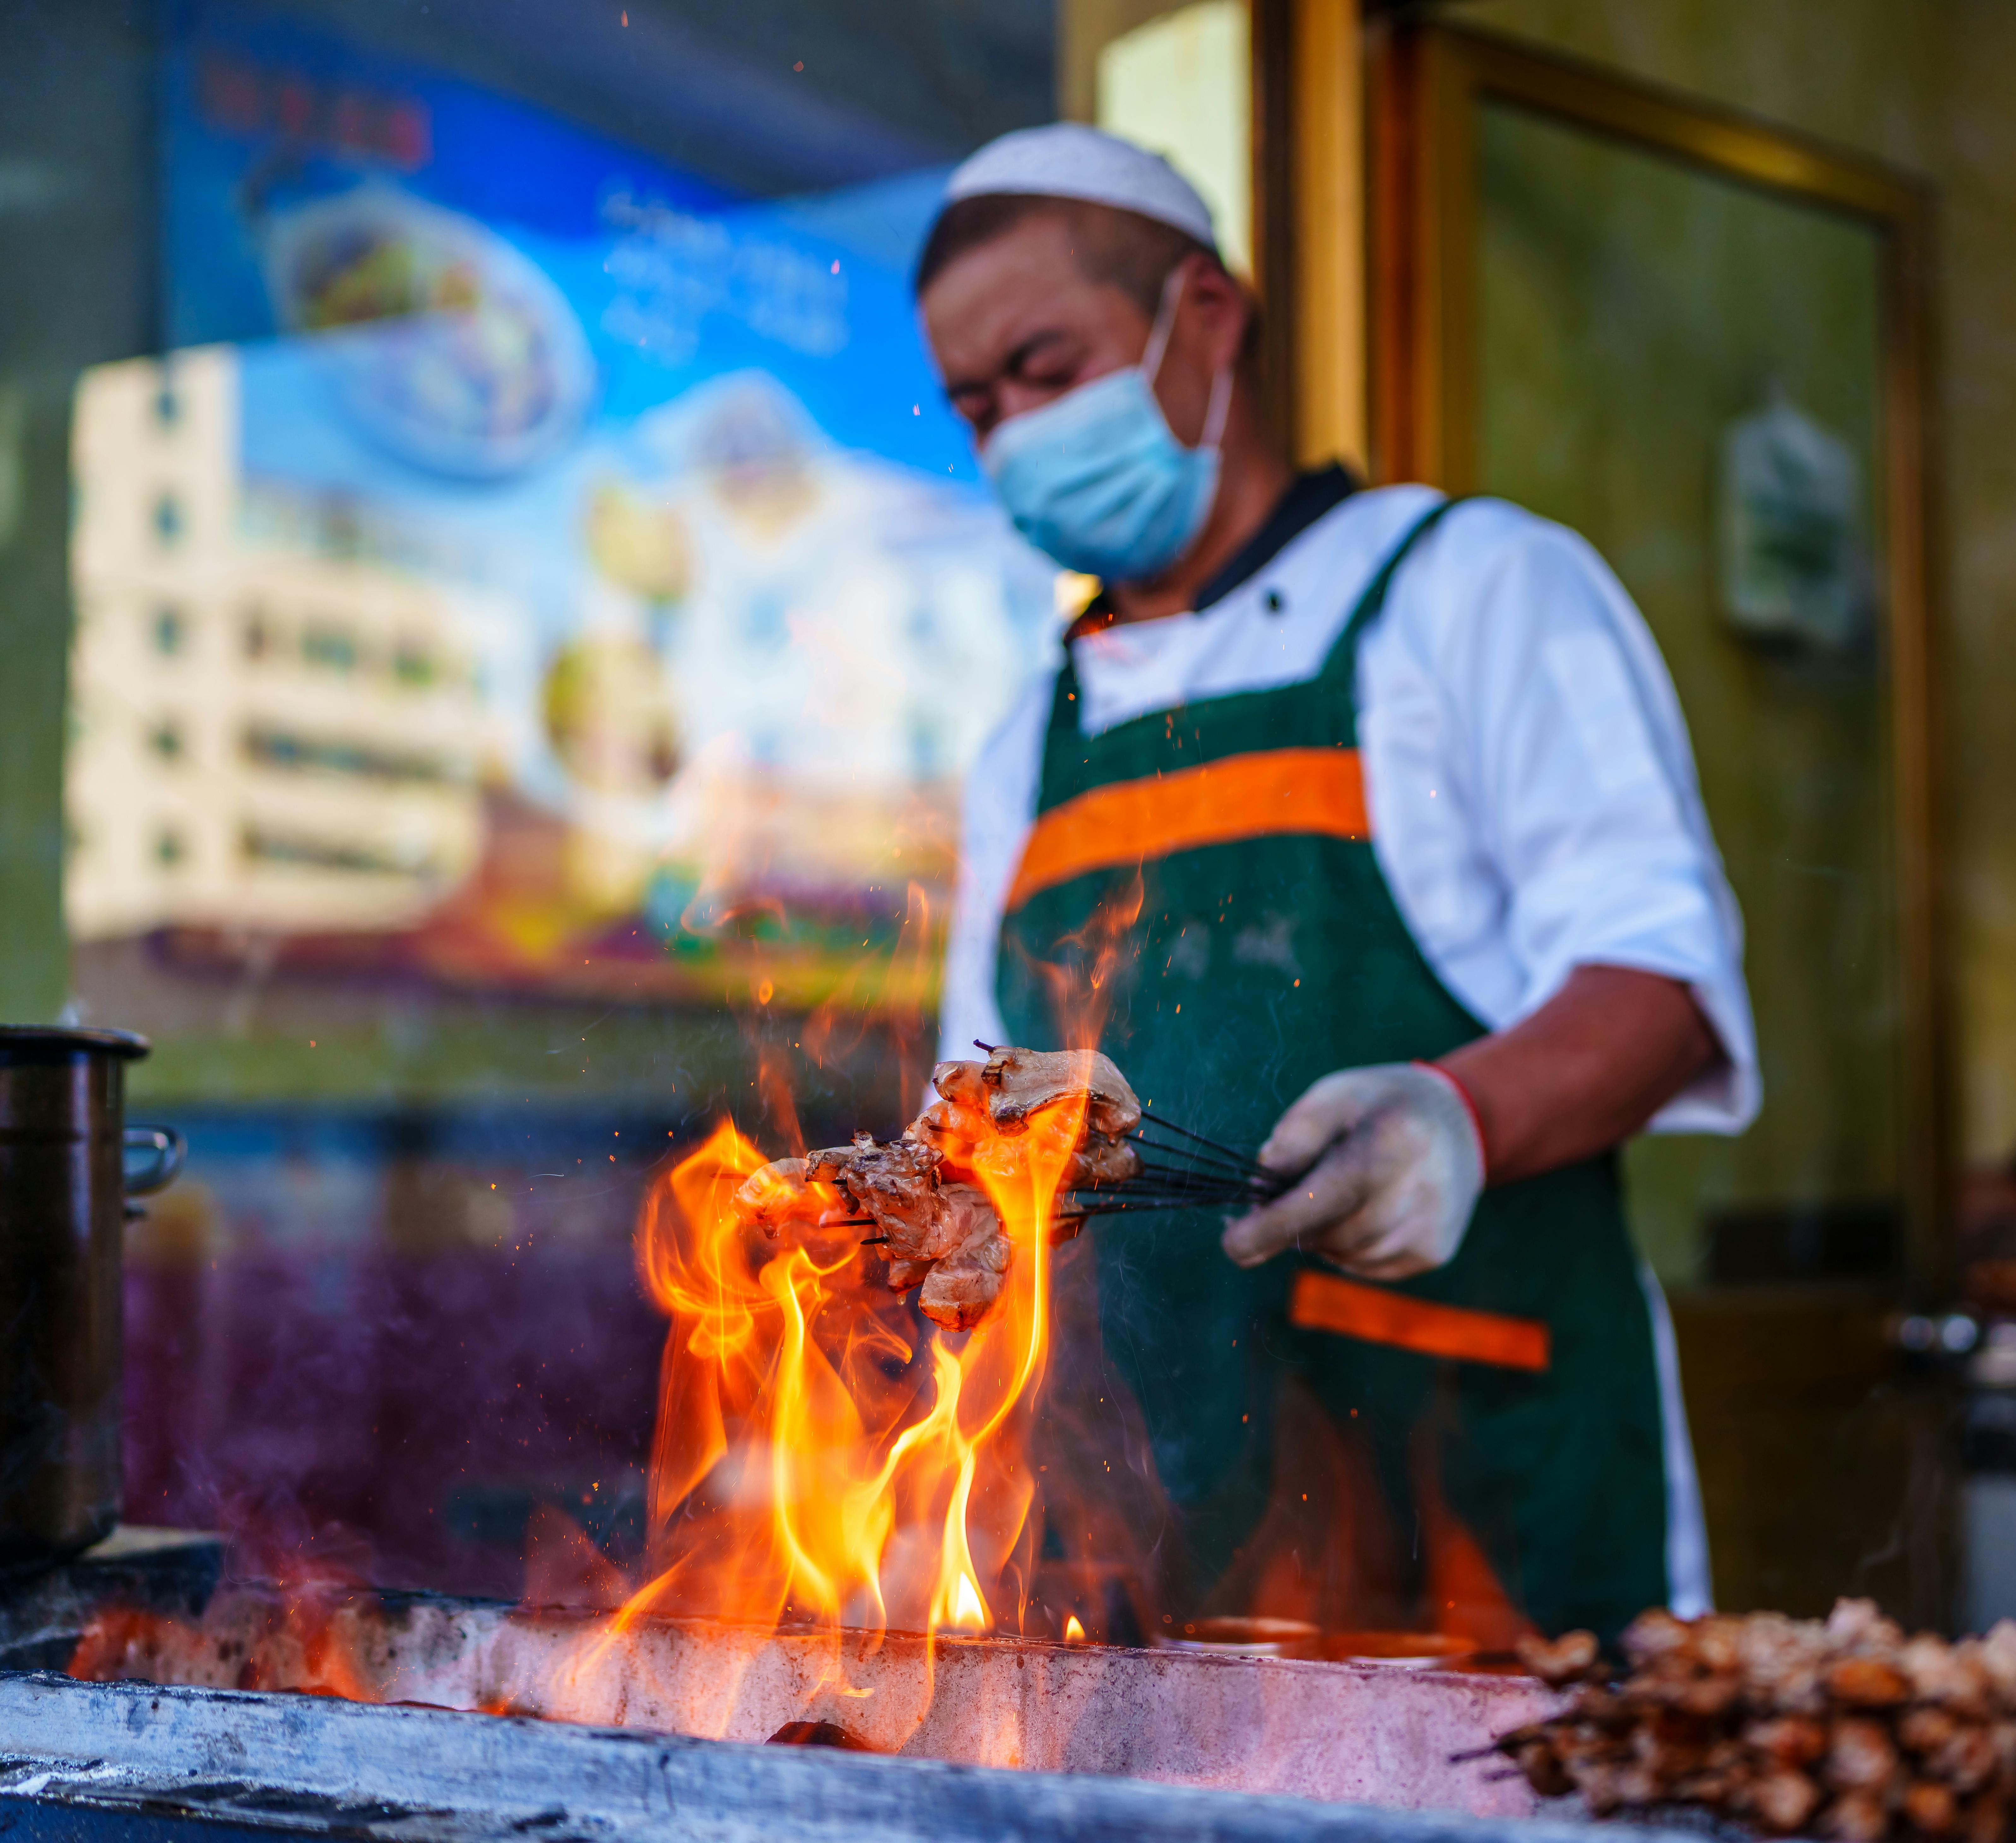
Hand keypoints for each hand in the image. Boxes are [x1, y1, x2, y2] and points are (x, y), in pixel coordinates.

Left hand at [1220, 1063, 1484, 1279]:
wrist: (1461, 1124)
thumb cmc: (1380, 1106)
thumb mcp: (1333, 1096)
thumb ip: (1293, 1137)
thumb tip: (1258, 1194)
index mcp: (1388, 1144)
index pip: (1320, 1200)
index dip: (1270, 1228)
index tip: (1232, 1245)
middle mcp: (1417, 1193)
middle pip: (1325, 1233)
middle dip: (1293, 1220)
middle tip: (1294, 1190)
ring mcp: (1428, 1229)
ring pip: (1341, 1255)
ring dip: (1323, 1231)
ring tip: (1343, 1189)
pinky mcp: (1433, 1253)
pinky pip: (1364, 1265)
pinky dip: (1349, 1244)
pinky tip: (1367, 1208)